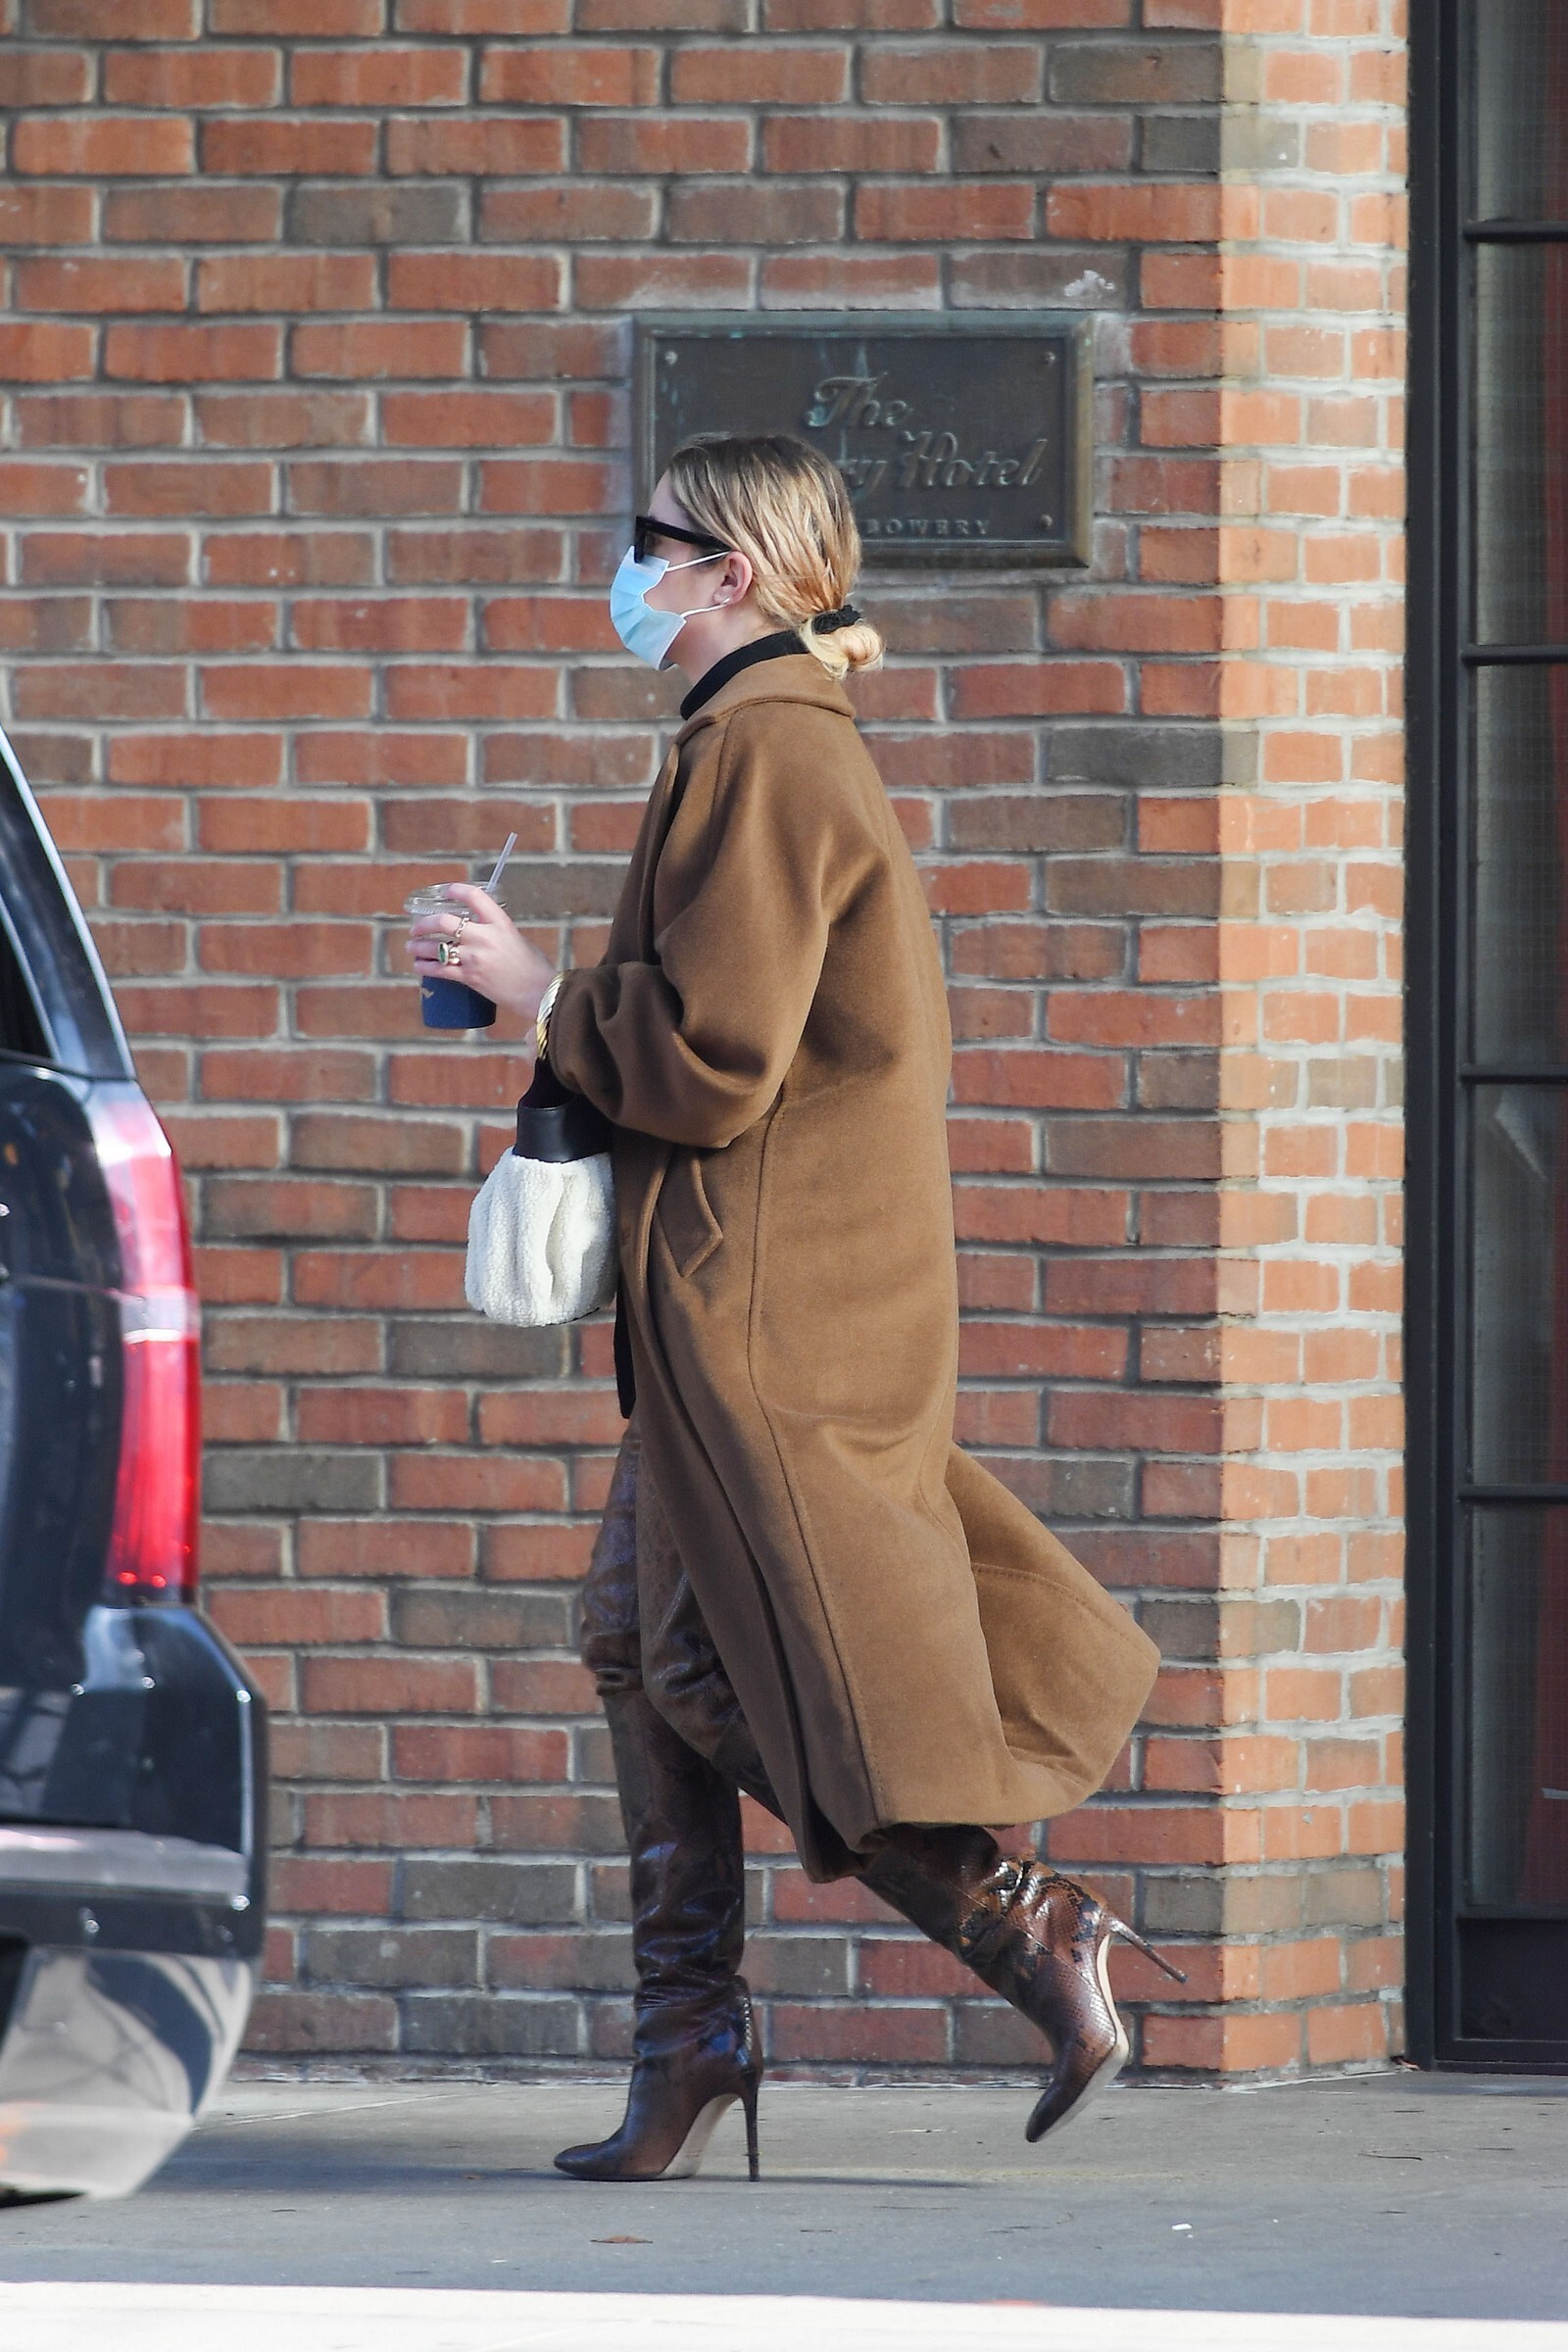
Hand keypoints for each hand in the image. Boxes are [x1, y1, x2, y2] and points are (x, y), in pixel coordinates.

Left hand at [406, 885, 555, 1032]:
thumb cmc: (533, 967)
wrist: (539, 992)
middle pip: (444, 922)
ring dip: (419, 946)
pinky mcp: (470, 978)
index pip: (473, 897)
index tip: (445, 891)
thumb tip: (477, 931)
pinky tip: (418, 965)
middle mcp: (484, 937)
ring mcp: (475, 958)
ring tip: (411, 946)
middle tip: (417, 927)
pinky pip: (439, 970)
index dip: (456, 890)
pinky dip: (425, 967)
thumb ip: (495, 931)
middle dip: (425, 923)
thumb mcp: (515, 938)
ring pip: (436, 947)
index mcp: (499, 923)